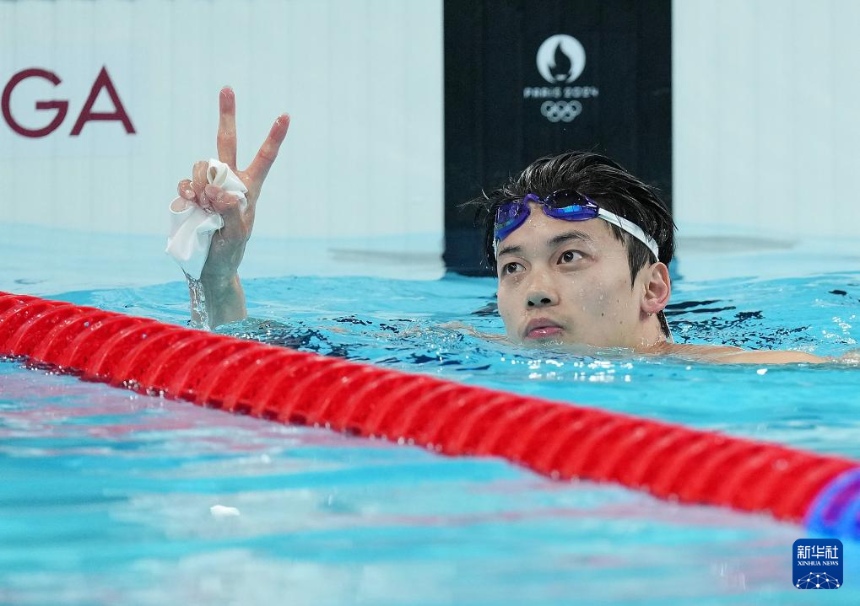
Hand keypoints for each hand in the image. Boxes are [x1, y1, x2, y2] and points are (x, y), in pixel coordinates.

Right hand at [176, 87, 289, 280]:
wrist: (209, 266)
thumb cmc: (230, 250)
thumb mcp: (237, 234)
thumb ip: (231, 210)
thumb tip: (220, 190)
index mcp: (249, 188)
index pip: (264, 158)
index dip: (274, 137)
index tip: (285, 115)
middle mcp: (229, 180)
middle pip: (226, 142)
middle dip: (226, 115)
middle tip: (227, 88)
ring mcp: (207, 185)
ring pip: (201, 165)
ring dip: (201, 182)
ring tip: (206, 208)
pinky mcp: (188, 194)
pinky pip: (184, 183)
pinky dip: (187, 192)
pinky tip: (192, 206)